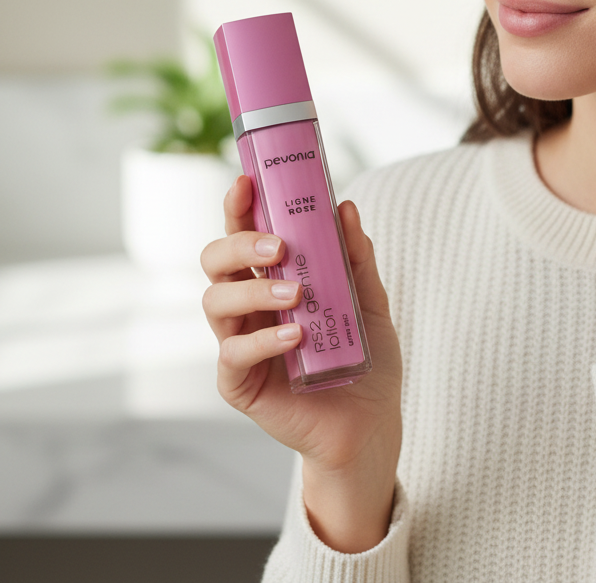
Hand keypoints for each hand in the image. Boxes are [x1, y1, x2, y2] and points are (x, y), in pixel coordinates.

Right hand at [201, 176, 402, 551]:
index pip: (244, 235)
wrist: (372, 423)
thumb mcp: (369, 299)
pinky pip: (234, 353)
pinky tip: (295, 335)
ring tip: (296, 294)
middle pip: (215, 261)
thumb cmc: (365, 358)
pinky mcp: (241, 383)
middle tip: (277, 245)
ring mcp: (240, 344)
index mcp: (272, 280)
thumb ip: (356, 257)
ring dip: (253, 289)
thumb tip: (345, 206)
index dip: (238, 207)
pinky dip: (263, 340)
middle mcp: (249, 307)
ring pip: (215, 301)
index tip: (247, 181)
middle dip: (237, 243)